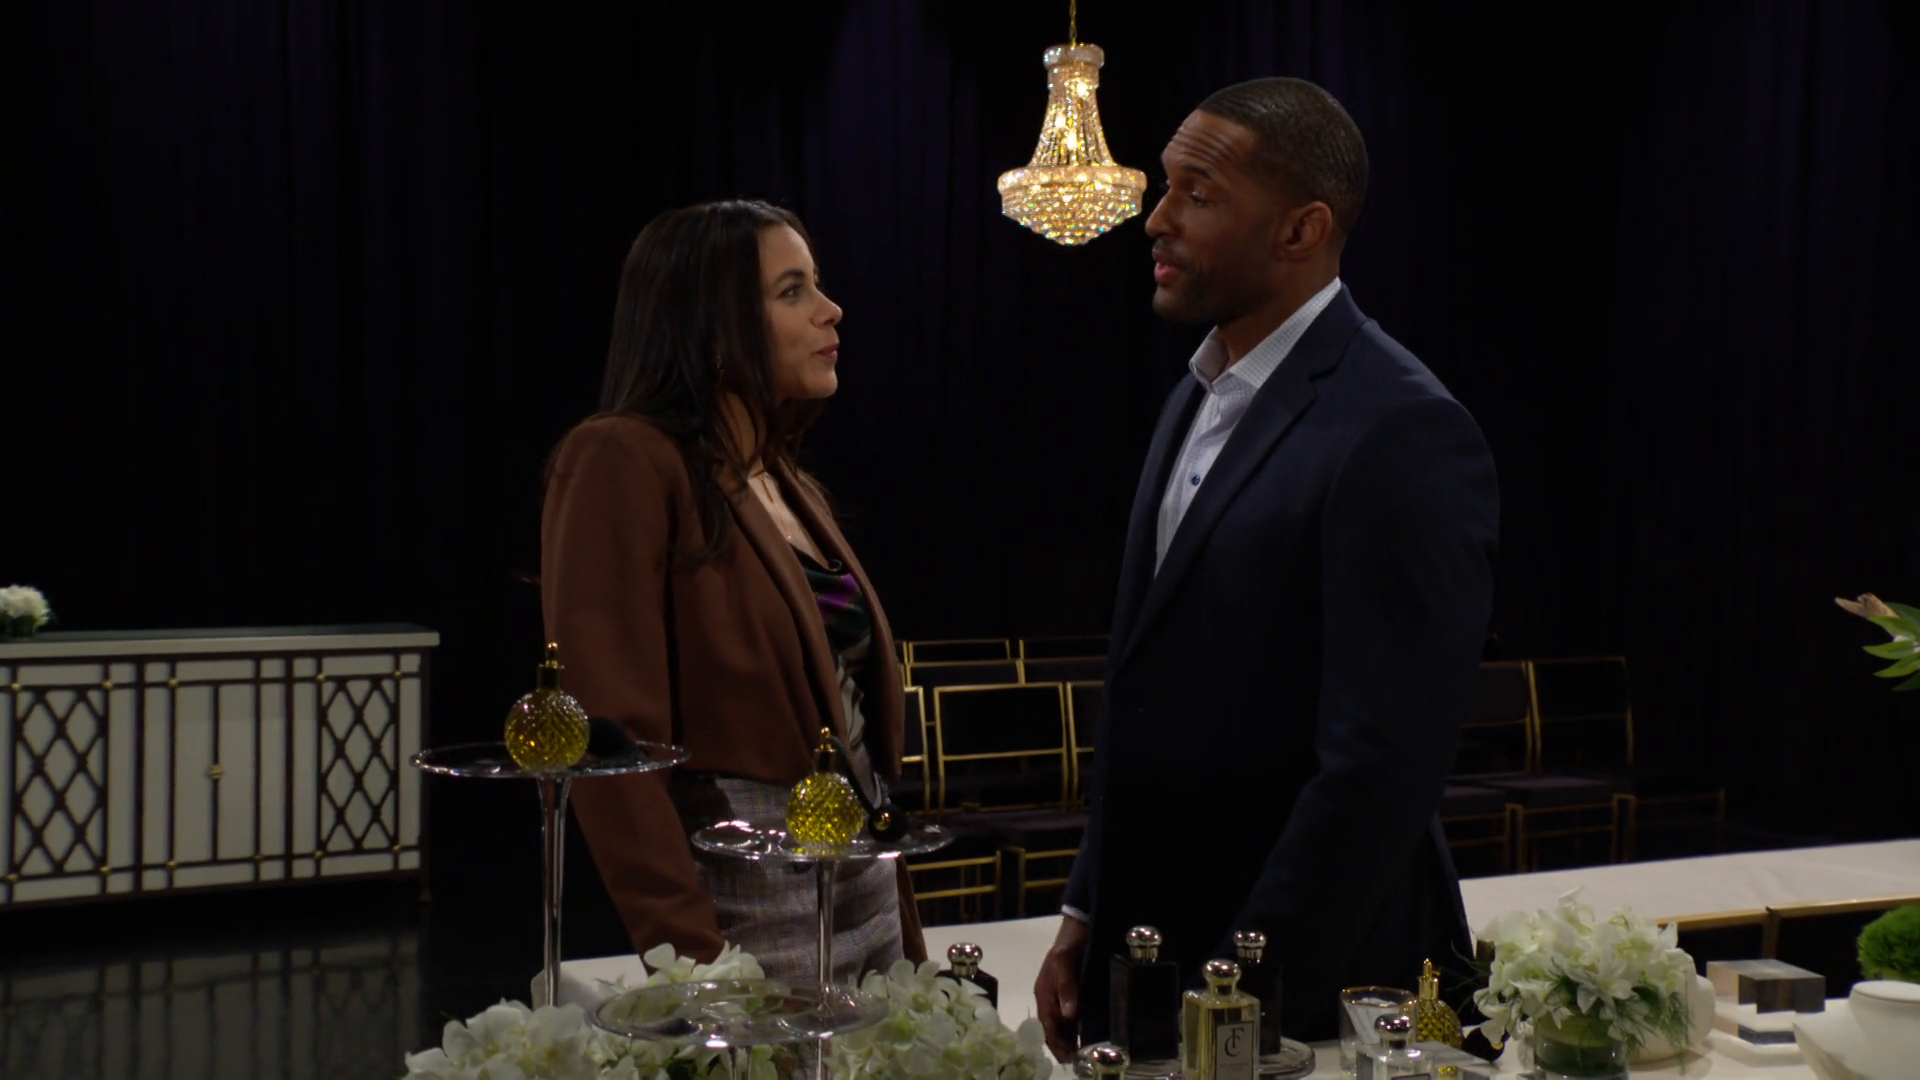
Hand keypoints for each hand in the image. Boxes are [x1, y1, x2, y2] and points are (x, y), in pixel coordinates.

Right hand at [1036, 914, 1090, 1062]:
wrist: (1078, 925)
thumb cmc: (1068, 944)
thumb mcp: (1064, 963)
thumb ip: (1066, 988)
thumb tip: (1069, 1015)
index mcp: (1043, 992)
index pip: (1047, 1025)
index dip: (1056, 1043)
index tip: (1068, 1059)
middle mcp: (1050, 997)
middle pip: (1054, 1028)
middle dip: (1063, 1045)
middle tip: (1079, 1061)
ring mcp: (1060, 995)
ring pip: (1063, 1024)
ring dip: (1071, 1038)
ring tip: (1084, 1053)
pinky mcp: (1071, 991)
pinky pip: (1072, 1015)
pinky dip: (1077, 1028)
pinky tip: (1088, 1035)